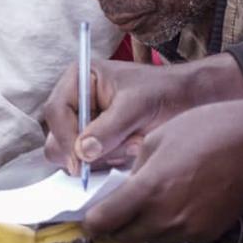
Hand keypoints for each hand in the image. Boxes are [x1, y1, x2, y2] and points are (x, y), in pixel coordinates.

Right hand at [42, 53, 242, 174]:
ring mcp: (84, 124)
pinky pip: (90, 164)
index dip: (64, 137)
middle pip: (58, 137)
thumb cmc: (163, 93)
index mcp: (79, 79)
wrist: (187, 102)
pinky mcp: (95, 143)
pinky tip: (133, 148)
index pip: (56, 111)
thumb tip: (81, 153)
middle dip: (87, 151)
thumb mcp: (137, 106)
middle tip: (121, 148)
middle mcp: (76, 101)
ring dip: (105, 156)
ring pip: (73, 156)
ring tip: (135, 143)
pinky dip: (111, 162)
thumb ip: (109, 128)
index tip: (80, 162)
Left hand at [83, 98, 242, 242]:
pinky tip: (177, 202)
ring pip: (149, 239)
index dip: (90, 221)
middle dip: (113, 227)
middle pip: (123, 238)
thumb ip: (135, 169)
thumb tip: (125, 188)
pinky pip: (175, 237)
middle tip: (111, 211)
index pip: (103, 223)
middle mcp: (165, 218)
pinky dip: (168, 226)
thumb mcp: (158, 138)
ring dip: (140, 227)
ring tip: (148, 202)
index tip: (88, 216)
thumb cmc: (208, 130)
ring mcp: (188, 229)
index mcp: (148, 190)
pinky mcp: (206, 234)